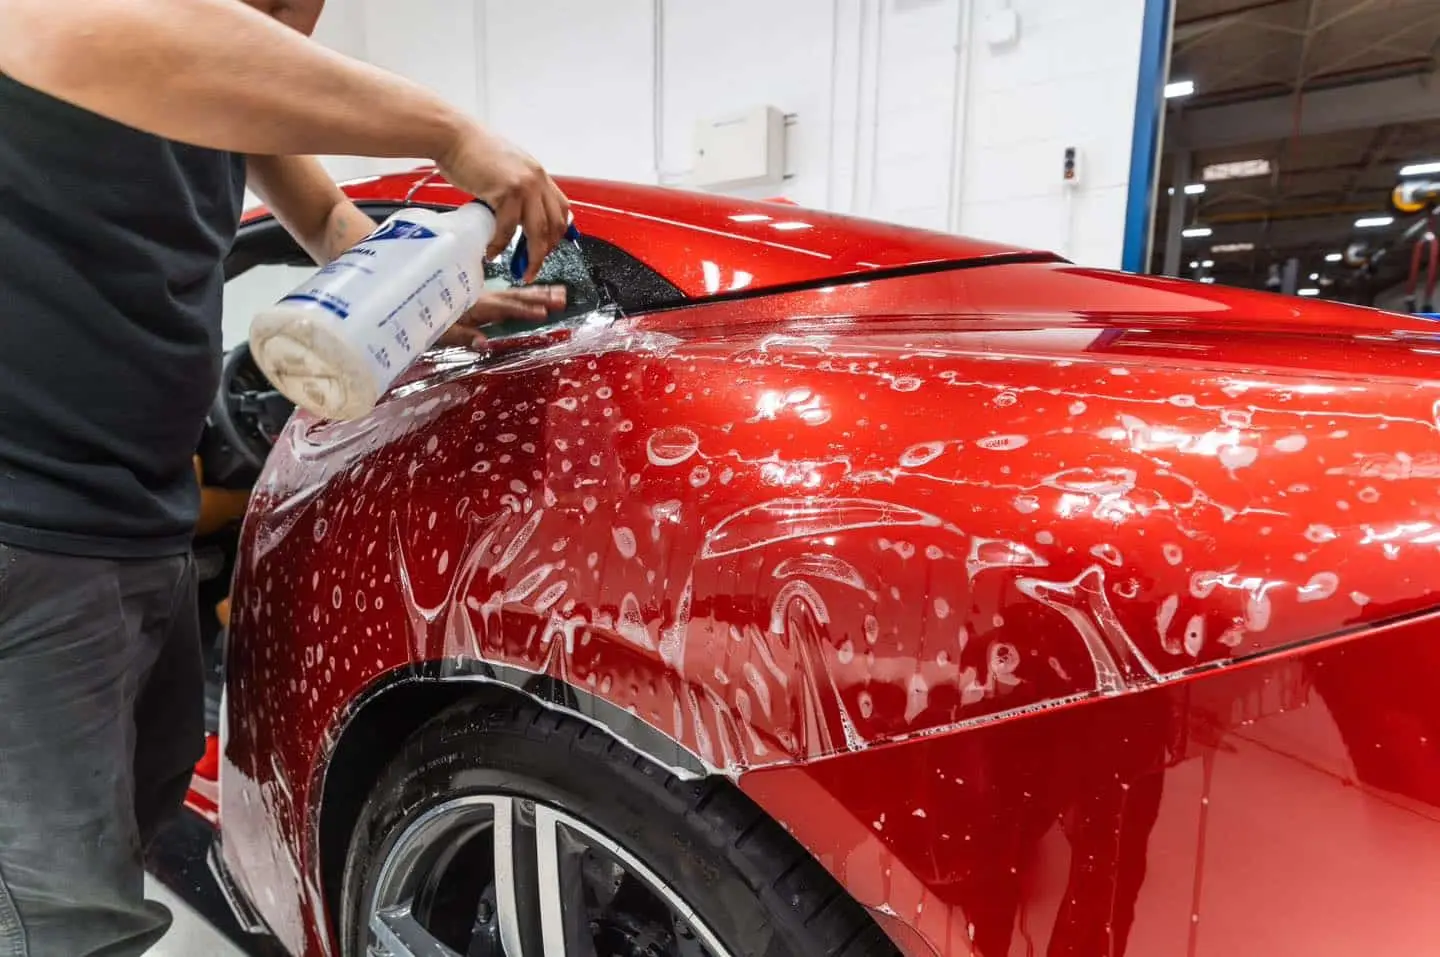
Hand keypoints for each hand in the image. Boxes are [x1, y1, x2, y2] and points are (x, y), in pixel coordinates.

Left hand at [435, 285, 567, 349]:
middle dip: (540, 297)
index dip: (523, 311)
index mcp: (475, 306)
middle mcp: (484, 298)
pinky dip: (527, 293)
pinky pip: (511, 295)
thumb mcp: (441, 333)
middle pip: (516, 296)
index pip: (503, 308)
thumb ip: (463, 337)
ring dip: (539, 293)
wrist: (415, 304)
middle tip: (563, 297)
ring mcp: (486, 296)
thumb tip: (485, 344)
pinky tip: (539, 294)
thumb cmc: (428, 321)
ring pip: (516, 293)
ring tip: (561, 292)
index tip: (543, 313)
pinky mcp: (486, 297)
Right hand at [437, 123, 570, 281]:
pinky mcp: (507, 192)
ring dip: (532, 257)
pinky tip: (492, 251)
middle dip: (546, 251)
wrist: (453, 136)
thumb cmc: (472, 152)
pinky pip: (508, 228)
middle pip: (554, 224)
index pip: (561, 208)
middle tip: (534, 267)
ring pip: (537, 231)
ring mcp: (524, 185)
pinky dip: (501, 244)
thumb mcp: (505, 168)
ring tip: (522, 271)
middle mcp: (537, 180)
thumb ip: (516, 188)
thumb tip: (517, 213)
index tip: (549, 248)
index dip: (559, 232)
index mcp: (538, 174)